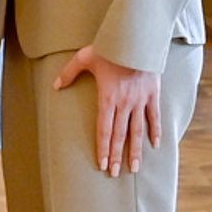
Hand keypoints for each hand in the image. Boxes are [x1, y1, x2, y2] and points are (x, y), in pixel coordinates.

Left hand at [57, 46, 160, 175]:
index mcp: (108, 98)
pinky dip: (155, 131)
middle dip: (116, 156)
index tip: (101, 164)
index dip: (102, 149)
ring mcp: (140, 100)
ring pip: (137, 131)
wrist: (138, 37)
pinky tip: (155, 145)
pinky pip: (154, 117)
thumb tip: (56, 86)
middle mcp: (125, 103)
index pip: (103, 130)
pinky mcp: (153, 94)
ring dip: (136, 151)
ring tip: (134, 168)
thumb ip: (69, 72)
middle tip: (114, 174)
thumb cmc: (110, 47)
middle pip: (119, 135)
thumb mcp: (85, 57)